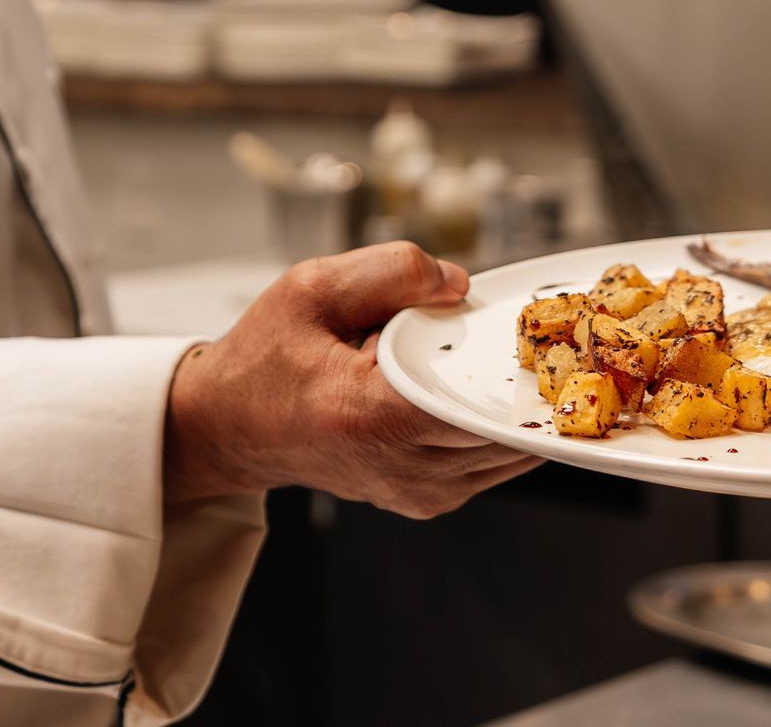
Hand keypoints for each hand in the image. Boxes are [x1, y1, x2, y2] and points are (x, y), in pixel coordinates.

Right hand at [164, 242, 541, 518]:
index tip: (538, 335)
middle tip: (538, 335)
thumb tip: (459, 283)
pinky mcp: (430, 499)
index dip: (515, 365)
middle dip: (528, 379)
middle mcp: (402, 466)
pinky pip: (495, 463)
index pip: (475, 401)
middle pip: (507, 426)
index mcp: (371, 414)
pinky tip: (489, 388)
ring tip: (513, 358)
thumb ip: (390, 271)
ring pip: (513, 451)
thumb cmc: (266, 359)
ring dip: (521, 405)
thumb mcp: (312, 288)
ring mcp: (420, 493)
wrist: (232, 427)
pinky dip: (503, 426)